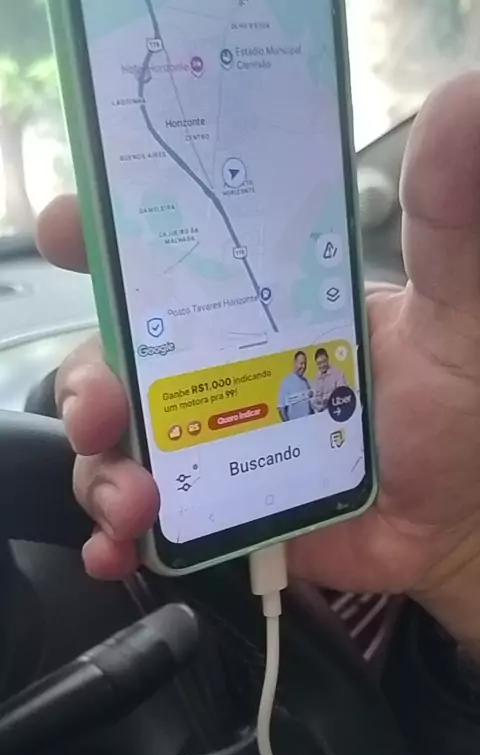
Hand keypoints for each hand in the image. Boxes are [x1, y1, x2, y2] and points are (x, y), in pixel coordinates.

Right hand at [37, 74, 479, 649]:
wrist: (457, 522)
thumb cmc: (460, 411)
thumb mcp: (454, 314)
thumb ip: (449, 231)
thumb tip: (461, 113)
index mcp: (258, 305)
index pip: (165, 256)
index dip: (106, 237)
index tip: (75, 231)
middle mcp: (218, 368)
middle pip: (115, 357)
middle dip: (86, 381)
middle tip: (104, 409)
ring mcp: (208, 443)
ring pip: (116, 443)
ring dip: (100, 470)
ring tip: (136, 502)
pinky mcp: (210, 510)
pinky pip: (139, 520)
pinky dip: (114, 535)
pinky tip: (119, 547)